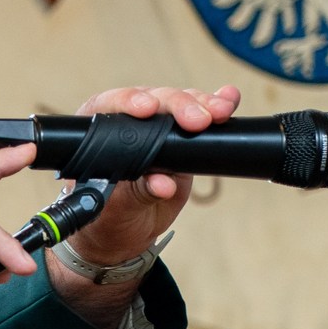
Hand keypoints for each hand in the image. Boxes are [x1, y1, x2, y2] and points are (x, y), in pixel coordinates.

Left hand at [61, 85, 241, 267]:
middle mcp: (128, 123)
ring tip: (220, 111)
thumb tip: (163, 184)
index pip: (111, 107)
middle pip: (154, 101)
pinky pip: (200, 115)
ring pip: (180, 105)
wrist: (126, 229)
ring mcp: (158, 128)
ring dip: (202, 104)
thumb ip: (137, 194)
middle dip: (177, 105)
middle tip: (198, 120)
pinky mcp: (183, 138)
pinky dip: (216, 105)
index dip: (129, 102)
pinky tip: (229, 99)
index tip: (147, 108)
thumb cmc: (108, 216)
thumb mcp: (118, 210)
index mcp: (98, 134)